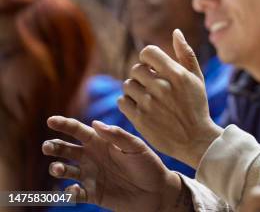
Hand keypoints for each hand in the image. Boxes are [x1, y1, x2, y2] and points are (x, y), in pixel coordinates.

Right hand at [42, 116, 189, 211]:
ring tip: (58, 168)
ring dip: (57, 169)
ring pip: (65, 171)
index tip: (51, 120)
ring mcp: (90, 176)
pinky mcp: (92, 194)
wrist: (156, 192)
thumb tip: (95, 123)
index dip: (65, 125)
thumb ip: (117, 135)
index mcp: (102, 142)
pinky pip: (74, 193)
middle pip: (66, 150)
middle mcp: (92, 157)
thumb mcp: (136, 147)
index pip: (79, 131)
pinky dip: (69, 192)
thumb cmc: (148, 165)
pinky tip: (74, 190)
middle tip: (48, 147)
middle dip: (54, 147)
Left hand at [120, 29, 221, 167]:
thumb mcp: (197, 78)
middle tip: (150, 85)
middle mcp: (161, 87)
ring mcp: (149, 103)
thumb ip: (186, 53)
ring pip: (127, 85)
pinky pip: (122, 102)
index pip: (147, 52)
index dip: (147, 58)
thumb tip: (176, 31)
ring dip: (134, 90)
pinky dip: (128, 103)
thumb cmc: (197, 106)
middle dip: (141, 75)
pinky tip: (140, 107)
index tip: (153, 68)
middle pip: (136, 69)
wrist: (196, 140)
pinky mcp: (140, 119)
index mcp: (176, 74)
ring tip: (146, 98)